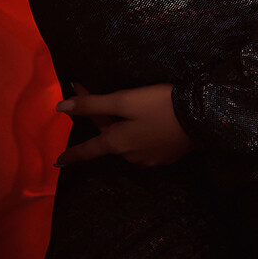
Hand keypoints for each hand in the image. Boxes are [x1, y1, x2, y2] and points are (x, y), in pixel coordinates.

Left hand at [54, 82, 195, 167]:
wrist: (199, 118)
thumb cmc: (158, 105)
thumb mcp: (124, 100)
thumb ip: (93, 104)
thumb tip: (60, 108)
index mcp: (116, 143)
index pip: (88, 150)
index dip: (72, 155)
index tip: (58, 161)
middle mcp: (129, 157)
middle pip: (108, 139)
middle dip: (99, 121)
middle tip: (92, 97)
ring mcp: (148, 160)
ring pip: (126, 144)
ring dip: (121, 130)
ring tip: (126, 111)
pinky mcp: (164, 158)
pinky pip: (143, 147)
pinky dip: (138, 136)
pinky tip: (147, 125)